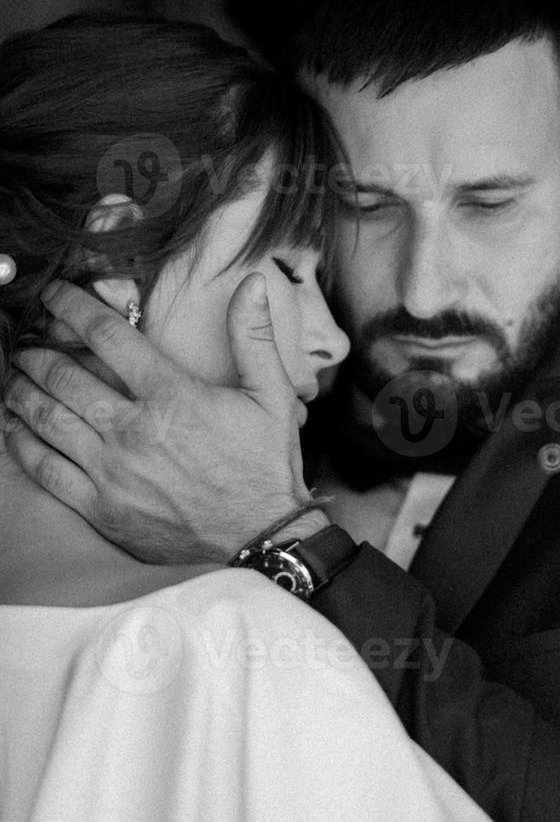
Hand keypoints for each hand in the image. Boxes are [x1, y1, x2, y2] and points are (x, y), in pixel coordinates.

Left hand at [3, 275, 320, 563]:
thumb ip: (254, 336)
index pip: (107, 336)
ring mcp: (113, 472)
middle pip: (64, 376)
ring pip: (47, 420)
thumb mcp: (272, 395)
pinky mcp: (103, 508)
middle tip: (24, 340)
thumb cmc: (265, 465)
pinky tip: (14, 428)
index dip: (72, 307)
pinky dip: (23, 445)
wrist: (261, 537)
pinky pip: (47, 471)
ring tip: (13, 376)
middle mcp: (134, 430)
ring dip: (22, 391)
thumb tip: (252, 284)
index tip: (54, 294)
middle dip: (36, 351)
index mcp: (171, 395)